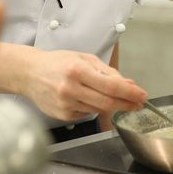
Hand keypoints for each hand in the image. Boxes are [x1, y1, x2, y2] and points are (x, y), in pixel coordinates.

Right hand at [24, 48, 147, 121]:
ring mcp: (66, 104)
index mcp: (78, 70)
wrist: (29, 73)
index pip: (111, 86)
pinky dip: (93, 107)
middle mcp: (71, 89)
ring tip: (116, 98)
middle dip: (127, 104)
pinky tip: (87, 98)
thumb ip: (107, 72)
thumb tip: (128, 84)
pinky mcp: (62, 115)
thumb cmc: (57, 62)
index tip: (142, 95)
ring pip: (99, 110)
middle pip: (108, 103)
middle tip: (138, 103)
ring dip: (112, 106)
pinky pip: (86, 114)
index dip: (130, 93)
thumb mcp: (84, 58)